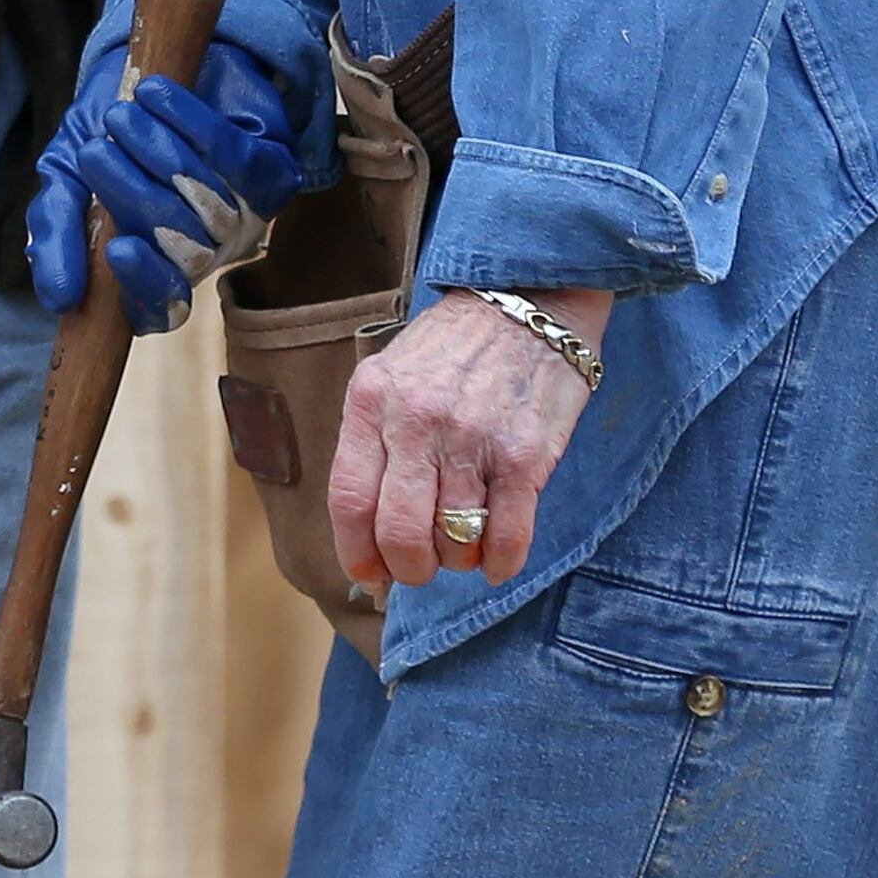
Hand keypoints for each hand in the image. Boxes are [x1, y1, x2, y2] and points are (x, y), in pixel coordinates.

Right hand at [25, 34, 304, 332]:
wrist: (148, 66)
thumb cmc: (105, 135)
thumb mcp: (66, 178)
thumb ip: (57, 231)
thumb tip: (58, 298)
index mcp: (155, 269)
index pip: (161, 309)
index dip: (144, 285)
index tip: (118, 248)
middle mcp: (205, 252)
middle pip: (185, 252)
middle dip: (134, 196)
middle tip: (94, 150)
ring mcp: (245, 216)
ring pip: (211, 205)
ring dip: (159, 154)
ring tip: (120, 115)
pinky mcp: (273, 171)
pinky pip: (237, 159)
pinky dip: (191, 122)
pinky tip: (155, 95)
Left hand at [330, 283, 613, 590]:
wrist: (528, 302)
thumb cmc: (453, 350)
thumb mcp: (392, 375)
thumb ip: (374, 442)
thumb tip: (366, 533)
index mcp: (372, 400)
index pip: (348, 499)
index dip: (356, 552)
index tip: (368, 575)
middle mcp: (417, 420)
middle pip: (398, 531)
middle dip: (408, 569)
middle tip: (421, 568)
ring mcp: (472, 437)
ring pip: (453, 540)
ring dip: (457, 559)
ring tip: (464, 544)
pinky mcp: (525, 453)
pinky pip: (507, 535)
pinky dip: (501, 562)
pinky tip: (498, 560)